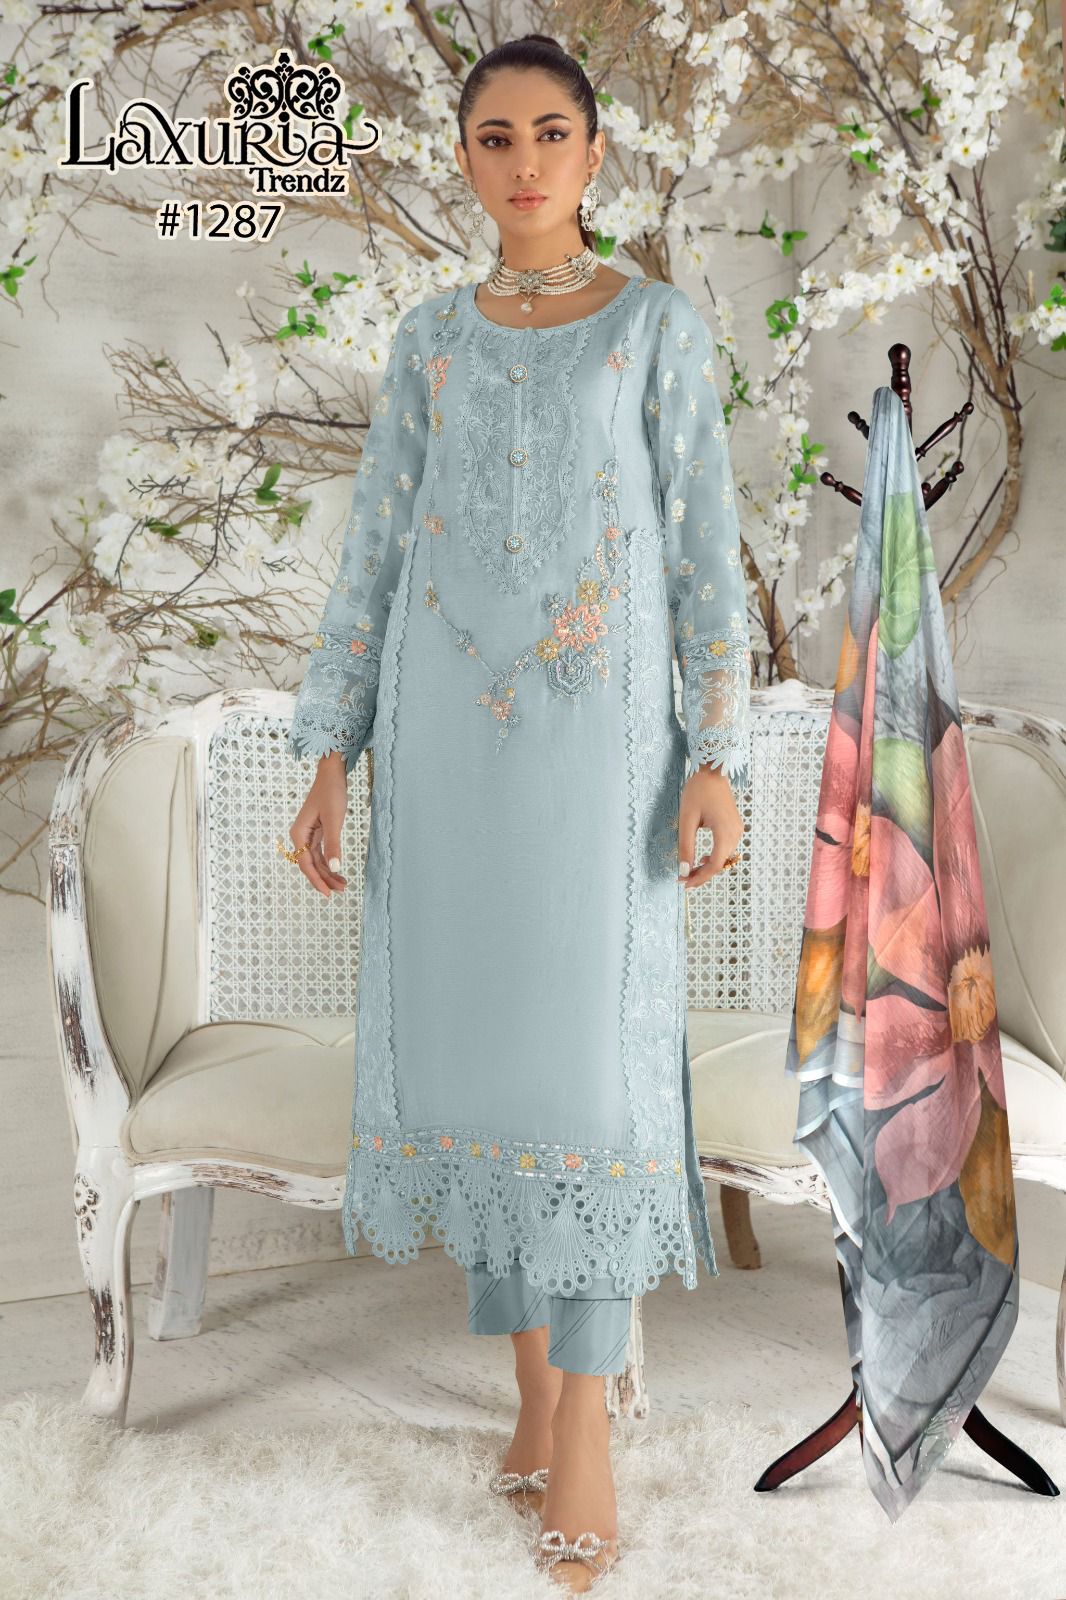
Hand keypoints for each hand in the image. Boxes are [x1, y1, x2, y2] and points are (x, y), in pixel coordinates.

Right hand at [290, 751, 348, 896]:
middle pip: (310, 864)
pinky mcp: (317, 832)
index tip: (328, 893)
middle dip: (324, 879)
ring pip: (316, 860)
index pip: (306, 863)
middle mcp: (300, 836)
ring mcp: (308, 835)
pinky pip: (320, 853)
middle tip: (340, 891)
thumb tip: (334, 867)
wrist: (331, 774)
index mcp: (299, 833)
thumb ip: (333, 844)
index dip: (316, 880)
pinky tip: (338, 870)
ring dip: (328, 872)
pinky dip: (329, 862)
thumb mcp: (334, 819)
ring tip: (343, 885)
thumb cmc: (331, 792)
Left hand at [677, 764, 742, 889]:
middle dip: (702, 874)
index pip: (714, 864)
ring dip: (708, 866)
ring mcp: (737, 830)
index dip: (699, 878)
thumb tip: (684, 869)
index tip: (684, 884)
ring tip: (691, 870)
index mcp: (725, 833)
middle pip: (720, 863)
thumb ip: (686, 846)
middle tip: (684, 880)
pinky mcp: (735, 826)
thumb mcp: (687, 819)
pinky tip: (702, 857)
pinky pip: (726, 848)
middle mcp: (735, 833)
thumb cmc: (698, 792)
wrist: (712, 772)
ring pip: (724, 857)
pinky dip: (714, 856)